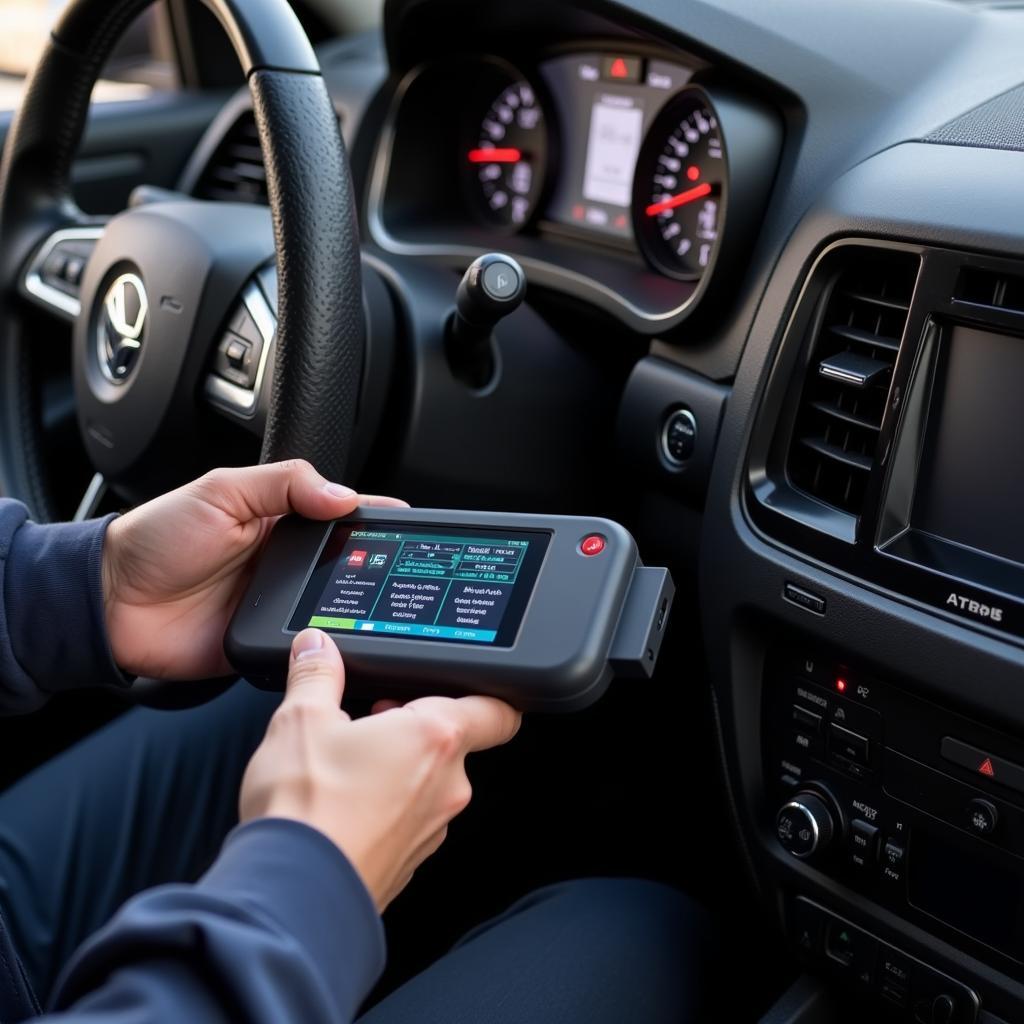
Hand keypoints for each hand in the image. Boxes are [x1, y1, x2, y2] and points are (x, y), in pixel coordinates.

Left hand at [102, 461, 406, 678]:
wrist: (112, 604)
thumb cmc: (157, 539)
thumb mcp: (222, 490)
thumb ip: (285, 484)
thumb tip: (344, 496)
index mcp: (281, 519)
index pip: (341, 513)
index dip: (374, 516)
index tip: (410, 523)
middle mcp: (287, 561)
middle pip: (348, 562)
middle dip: (377, 565)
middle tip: (406, 569)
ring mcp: (281, 603)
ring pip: (337, 606)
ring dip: (358, 606)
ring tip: (389, 605)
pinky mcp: (268, 642)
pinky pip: (307, 645)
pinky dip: (327, 645)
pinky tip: (349, 639)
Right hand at [240, 629, 521, 909]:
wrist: (290, 895)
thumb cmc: (306, 808)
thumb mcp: (301, 719)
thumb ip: (316, 674)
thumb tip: (317, 647)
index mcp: (435, 738)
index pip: (498, 711)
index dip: (489, 694)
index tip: (466, 687)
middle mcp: (447, 785)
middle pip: (453, 743)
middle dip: (415, 728)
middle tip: (372, 720)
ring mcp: (431, 830)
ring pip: (430, 784)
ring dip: (400, 769)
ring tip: (345, 765)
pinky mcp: (409, 863)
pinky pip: (409, 821)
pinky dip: (385, 807)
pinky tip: (341, 806)